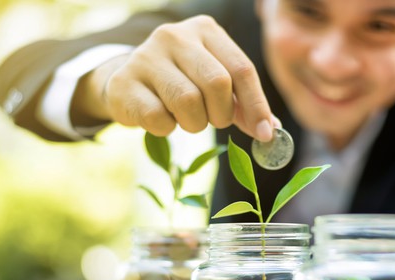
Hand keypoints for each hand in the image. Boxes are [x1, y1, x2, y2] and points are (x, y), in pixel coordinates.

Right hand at [74, 15, 274, 140]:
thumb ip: (242, 104)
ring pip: (188, 101)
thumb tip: (270, 131)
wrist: (128, 82)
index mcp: (205, 30)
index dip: (257, 105)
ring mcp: (146, 56)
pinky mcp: (124, 83)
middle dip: (221, 114)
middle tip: (213, 121)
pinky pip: (158, 118)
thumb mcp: (214, 83)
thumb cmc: (181, 82)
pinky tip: (162, 118)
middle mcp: (175, 36)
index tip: (265, 134)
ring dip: (194, 123)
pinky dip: (166, 128)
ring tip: (186, 118)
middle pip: (217, 83)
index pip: (242, 68)